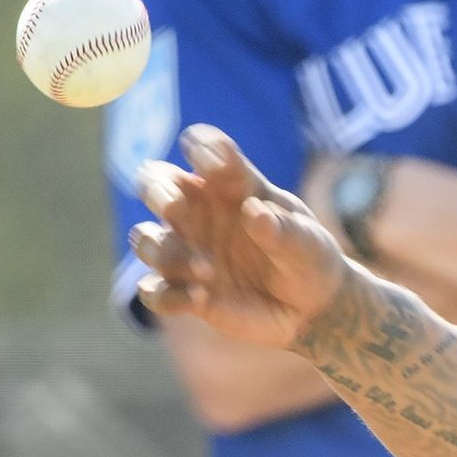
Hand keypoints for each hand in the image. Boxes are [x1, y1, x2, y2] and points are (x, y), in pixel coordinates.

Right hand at [135, 126, 351, 348]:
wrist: (311, 308)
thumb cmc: (307, 257)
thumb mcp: (307, 242)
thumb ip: (284, 228)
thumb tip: (256, 213)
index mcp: (229, 184)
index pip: (204, 149)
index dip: (202, 148)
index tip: (215, 161)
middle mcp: (199, 212)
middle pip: (153, 182)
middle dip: (156, 191)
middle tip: (174, 207)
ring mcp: (187, 251)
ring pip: (145, 240)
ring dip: (167, 253)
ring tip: (209, 271)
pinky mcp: (183, 293)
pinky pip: (153, 292)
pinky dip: (170, 296)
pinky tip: (202, 299)